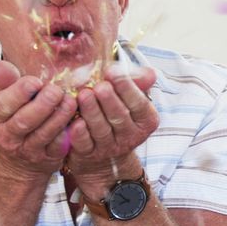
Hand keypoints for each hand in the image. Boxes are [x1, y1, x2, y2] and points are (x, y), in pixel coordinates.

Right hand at [0, 60, 76, 177]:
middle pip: (23, 121)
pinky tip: (79, 121)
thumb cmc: (10, 113)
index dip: (19, 93)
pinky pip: (58, 148)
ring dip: (59, 117)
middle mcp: (5, 135)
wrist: (15, 155)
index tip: (35, 81)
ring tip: (71, 101)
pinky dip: (69, 135)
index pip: (1, 105)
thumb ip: (2, 79)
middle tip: (57, 91)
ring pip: (43, 134)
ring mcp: (26, 149)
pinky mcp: (46, 157)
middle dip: (42, 105)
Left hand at [65, 65, 158, 189]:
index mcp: (146, 120)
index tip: (113, 72)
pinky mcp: (90, 154)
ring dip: (92, 112)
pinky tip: (75, 122)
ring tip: (84, 95)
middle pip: (120, 118)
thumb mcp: (131, 97)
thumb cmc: (118, 113)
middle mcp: (130, 136)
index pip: (139, 104)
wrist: (104, 148)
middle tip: (100, 86)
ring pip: (102, 130)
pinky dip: (80, 134)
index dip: (127, 88)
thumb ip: (138, 82)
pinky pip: (85, 144)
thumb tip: (151, 74)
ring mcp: (110, 147)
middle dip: (110, 100)